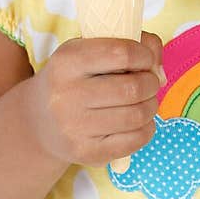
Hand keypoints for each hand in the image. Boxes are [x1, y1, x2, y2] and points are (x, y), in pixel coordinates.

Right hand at [29, 31, 165, 168]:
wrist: (39, 120)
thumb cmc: (75, 78)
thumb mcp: (89, 51)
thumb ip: (131, 46)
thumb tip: (160, 74)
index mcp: (67, 61)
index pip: (122, 53)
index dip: (145, 55)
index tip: (146, 59)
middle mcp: (66, 94)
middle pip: (132, 88)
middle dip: (151, 83)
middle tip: (149, 83)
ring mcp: (74, 127)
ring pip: (136, 115)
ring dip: (151, 106)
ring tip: (145, 101)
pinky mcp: (86, 152)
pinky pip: (134, 140)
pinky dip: (147, 128)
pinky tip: (139, 122)